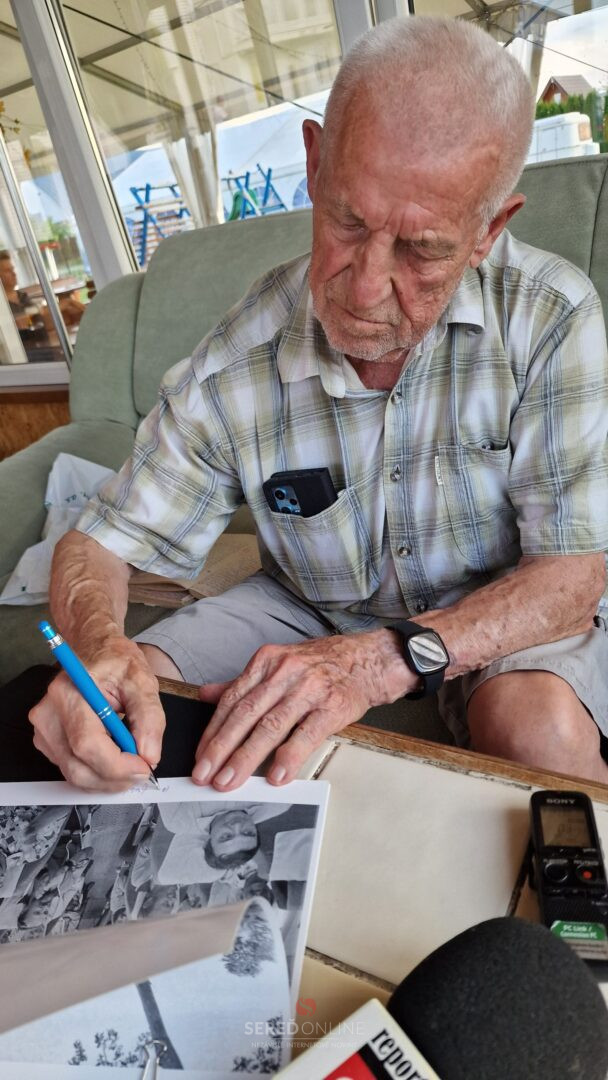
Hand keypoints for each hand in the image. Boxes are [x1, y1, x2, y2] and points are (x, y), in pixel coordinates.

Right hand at [29, 637, 164, 791]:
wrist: (95, 649)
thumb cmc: (114, 661)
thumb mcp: (142, 680)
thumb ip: (150, 717)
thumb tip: (149, 755)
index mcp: (69, 693)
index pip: (87, 745)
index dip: (118, 765)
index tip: (144, 766)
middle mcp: (48, 714)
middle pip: (78, 766)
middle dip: (116, 778)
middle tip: (144, 768)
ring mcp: (44, 730)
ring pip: (74, 774)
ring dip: (107, 778)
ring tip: (131, 761)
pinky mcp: (47, 741)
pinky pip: (71, 769)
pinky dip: (96, 772)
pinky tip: (113, 757)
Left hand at [193, 629, 411, 790]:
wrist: (366, 660)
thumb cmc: (319, 666)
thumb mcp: (277, 664)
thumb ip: (242, 683)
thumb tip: (206, 695)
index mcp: (266, 662)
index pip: (232, 700)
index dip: (213, 730)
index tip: (200, 756)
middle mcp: (285, 672)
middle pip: (246, 714)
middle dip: (222, 748)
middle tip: (205, 775)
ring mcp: (309, 689)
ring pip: (270, 726)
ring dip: (247, 757)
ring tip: (230, 781)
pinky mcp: (332, 706)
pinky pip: (306, 734)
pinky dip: (289, 757)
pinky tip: (275, 776)